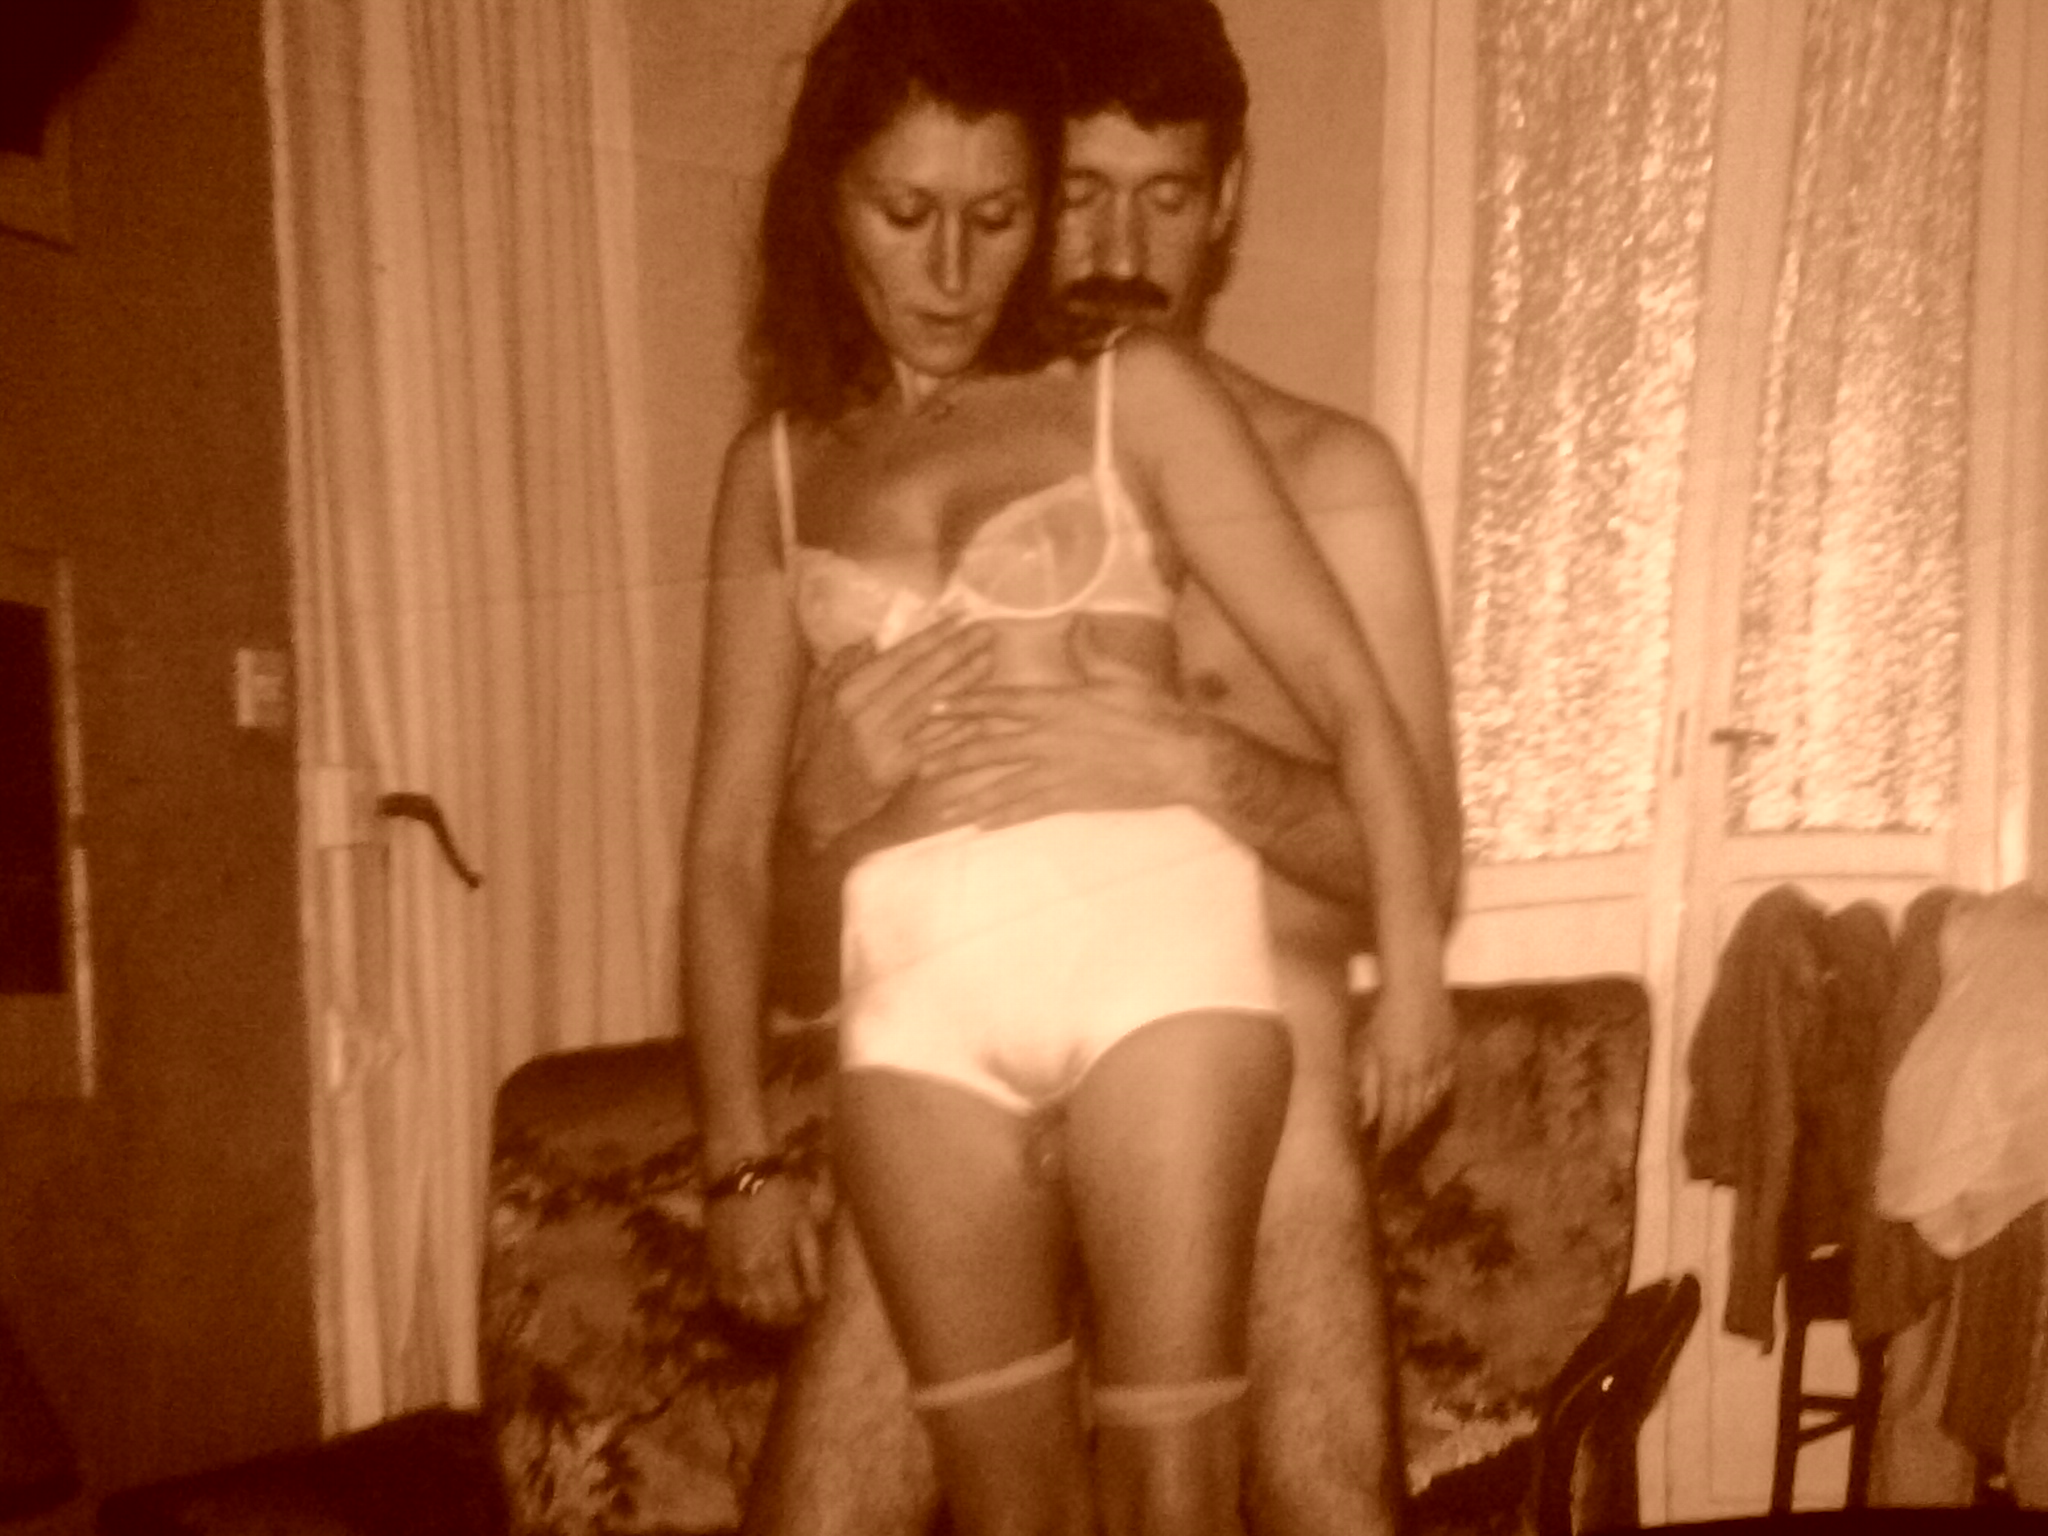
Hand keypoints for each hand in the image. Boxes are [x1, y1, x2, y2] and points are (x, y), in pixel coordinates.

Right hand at [705, 1175, 823, 1328]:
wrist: (738, 1171)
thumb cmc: (778, 1191)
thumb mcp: (804, 1222)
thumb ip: (811, 1260)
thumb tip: (818, 1294)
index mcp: (776, 1262)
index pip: (791, 1305)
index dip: (803, 1313)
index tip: (810, 1311)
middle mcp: (750, 1272)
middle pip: (767, 1313)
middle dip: (783, 1318)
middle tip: (794, 1316)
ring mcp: (728, 1268)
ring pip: (743, 1309)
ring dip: (760, 1315)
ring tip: (772, 1311)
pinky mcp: (713, 1261)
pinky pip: (723, 1294)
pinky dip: (737, 1302)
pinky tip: (748, 1300)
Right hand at [787, 620, 994, 847]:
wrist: (814, 803)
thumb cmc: (819, 747)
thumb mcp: (818, 702)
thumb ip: (843, 667)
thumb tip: (871, 639)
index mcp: (849, 693)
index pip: (899, 657)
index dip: (932, 636)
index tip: (958, 618)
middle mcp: (867, 715)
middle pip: (921, 677)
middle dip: (957, 651)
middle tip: (986, 632)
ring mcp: (885, 744)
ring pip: (934, 705)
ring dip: (966, 681)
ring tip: (990, 659)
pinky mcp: (900, 769)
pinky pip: (937, 740)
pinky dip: (961, 722)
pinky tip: (984, 707)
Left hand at [911, 643, 1205, 828]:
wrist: (1182, 760)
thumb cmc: (1154, 713)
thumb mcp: (1120, 674)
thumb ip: (1089, 651)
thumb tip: (1075, 621)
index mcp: (1058, 704)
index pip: (999, 702)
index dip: (962, 704)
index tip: (932, 706)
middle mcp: (1049, 739)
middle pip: (988, 745)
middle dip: (949, 751)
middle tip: (917, 758)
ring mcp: (1058, 773)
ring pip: (1000, 782)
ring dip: (964, 791)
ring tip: (934, 800)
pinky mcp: (1071, 799)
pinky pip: (1028, 810)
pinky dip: (1001, 817)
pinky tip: (978, 825)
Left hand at [1358, 981, 1456, 1152]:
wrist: (1416, 981)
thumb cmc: (1382, 1011)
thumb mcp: (1365, 1046)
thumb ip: (1366, 1083)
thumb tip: (1364, 1117)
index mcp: (1397, 1073)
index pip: (1395, 1119)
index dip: (1389, 1140)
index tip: (1383, 1155)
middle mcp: (1422, 1074)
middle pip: (1415, 1114)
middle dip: (1404, 1133)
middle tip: (1395, 1145)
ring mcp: (1440, 1064)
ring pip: (1432, 1102)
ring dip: (1420, 1118)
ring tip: (1410, 1129)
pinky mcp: (1452, 1052)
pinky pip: (1447, 1084)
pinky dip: (1437, 1097)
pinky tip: (1431, 1102)